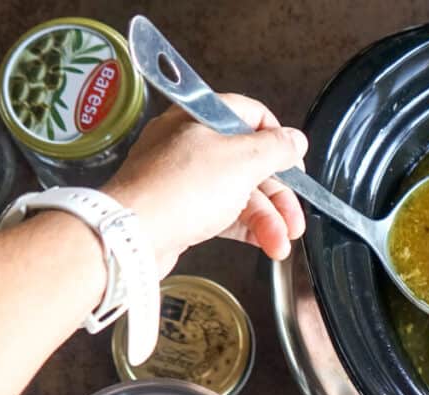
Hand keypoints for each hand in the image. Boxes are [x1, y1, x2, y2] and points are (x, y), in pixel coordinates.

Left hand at [103, 93, 308, 276]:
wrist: (132, 234)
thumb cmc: (181, 189)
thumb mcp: (242, 160)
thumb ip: (276, 148)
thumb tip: (296, 140)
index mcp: (202, 118)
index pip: (252, 116)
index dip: (279, 140)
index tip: (295, 165)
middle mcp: (190, 143)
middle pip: (250, 162)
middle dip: (279, 196)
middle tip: (295, 220)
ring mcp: (183, 177)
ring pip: (238, 192)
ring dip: (266, 220)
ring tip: (280, 245)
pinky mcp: (179, 209)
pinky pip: (221, 213)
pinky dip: (245, 228)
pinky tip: (264, 243)